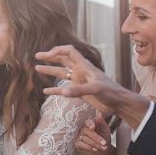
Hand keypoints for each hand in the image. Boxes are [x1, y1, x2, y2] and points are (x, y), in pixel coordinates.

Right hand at [35, 46, 150, 129]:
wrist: (119, 103)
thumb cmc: (111, 92)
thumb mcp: (96, 89)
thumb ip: (78, 90)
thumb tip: (63, 92)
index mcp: (84, 66)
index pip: (69, 52)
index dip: (57, 51)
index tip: (47, 55)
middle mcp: (80, 71)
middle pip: (63, 60)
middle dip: (50, 57)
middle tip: (37, 56)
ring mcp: (79, 81)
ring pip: (61, 73)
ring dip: (50, 71)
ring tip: (37, 68)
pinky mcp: (79, 92)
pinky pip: (63, 89)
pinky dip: (54, 90)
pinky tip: (45, 91)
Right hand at [75, 113, 112, 154]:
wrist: (103, 151)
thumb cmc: (104, 139)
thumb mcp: (105, 130)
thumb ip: (102, 122)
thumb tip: (99, 114)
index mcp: (89, 124)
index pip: (87, 122)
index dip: (89, 124)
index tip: (93, 127)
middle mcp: (83, 129)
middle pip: (86, 131)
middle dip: (96, 138)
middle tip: (104, 143)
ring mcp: (78, 136)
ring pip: (85, 138)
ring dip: (95, 144)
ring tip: (103, 147)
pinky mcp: (77, 144)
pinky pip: (81, 144)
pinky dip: (89, 147)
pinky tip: (95, 149)